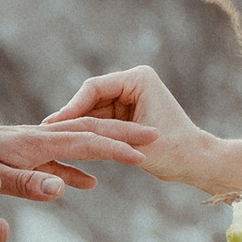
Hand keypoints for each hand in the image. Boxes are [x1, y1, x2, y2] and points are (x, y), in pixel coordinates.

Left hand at [0, 114, 157, 202]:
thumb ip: (27, 183)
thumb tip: (62, 189)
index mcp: (36, 142)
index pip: (85, 141)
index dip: (116, 147)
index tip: (144, 150)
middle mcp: (39, 139)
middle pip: (89, 134)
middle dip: (123, 136)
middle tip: (155, 136)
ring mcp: (33, 148)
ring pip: (77, 146)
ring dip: (106, 150)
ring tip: (134, 155)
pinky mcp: (23, 158)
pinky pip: (58, 163)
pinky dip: (76, 171)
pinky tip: (89, 183)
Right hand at [49, 65, 241, 199]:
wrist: (197, 163)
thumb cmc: (174, 151)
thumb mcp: (133, 143)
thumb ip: (102, 135)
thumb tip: (68, 135)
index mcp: (138, 78)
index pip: (94, 88)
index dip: (71, 107)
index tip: (52, 125)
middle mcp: (133, 82)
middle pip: (90, 97)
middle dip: (70, 117)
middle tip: (44, 133)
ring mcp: (129, 96)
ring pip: (92, 110)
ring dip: (76, 125)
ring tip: (50, 140)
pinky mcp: (126, 112)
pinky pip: (100, 120)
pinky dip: (87, 132)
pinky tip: (67, 144)